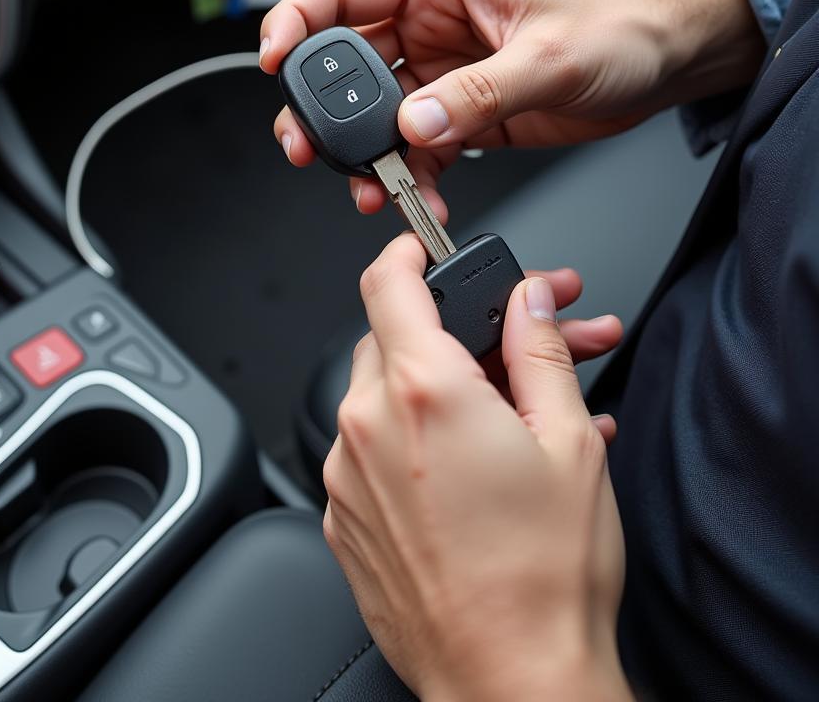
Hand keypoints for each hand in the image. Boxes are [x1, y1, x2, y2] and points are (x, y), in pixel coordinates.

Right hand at [261, 0, 761, 218]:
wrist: (661, 56)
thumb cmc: (617, 24)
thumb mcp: (550, 55)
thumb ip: (479, 92)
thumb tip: (417, 124)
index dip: (296, 23)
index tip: (272, 62)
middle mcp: (430, 30)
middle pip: (346, 67)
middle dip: (321, 111)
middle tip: (309, 150)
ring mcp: (443, 76)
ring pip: (376, 118)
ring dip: (365, 157)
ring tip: (367, 189)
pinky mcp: (462, 114)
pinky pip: (418, 149)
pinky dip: (412, 178)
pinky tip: (420, 199)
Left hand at [322, 236, 631, 701]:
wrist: (508, 681)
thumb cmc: (541, 577)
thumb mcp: (566, 440)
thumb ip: (540, 350)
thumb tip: (530, 299)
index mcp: (421, 391)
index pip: (387, 282)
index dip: (408, 252)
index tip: (427, 250)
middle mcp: (367, 426)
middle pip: (394, 338)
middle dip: (454, 333)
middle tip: (518, 348)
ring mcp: (346, 475)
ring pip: (386, 395)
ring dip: (442, 389)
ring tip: (513, 416)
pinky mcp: (343, 516)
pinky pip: (374, 450)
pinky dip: (418, 440)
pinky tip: (478, 462)